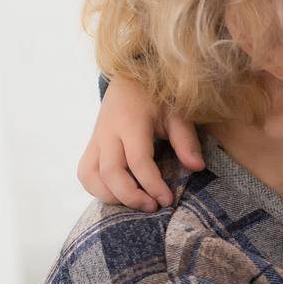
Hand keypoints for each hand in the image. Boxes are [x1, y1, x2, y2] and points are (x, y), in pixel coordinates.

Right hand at [78, 77, 203, 211]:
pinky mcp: (91, 145)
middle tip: (153, 207)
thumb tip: (197, 167)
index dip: (152, 184)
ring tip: (136, 203)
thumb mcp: (177, 113)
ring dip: (111, 196)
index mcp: (131, 121)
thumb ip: (186, 140)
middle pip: (110, 173)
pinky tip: (119, 195)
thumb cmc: (157, 97)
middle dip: (131, 196)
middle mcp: (108, 131)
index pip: (137, 161)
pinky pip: (85, 172)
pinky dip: (98, 189)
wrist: (131, 77)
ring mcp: (96, 138)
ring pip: (90, 176)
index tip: (167, 200)